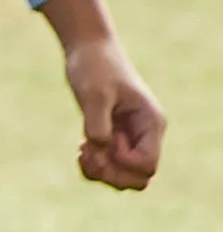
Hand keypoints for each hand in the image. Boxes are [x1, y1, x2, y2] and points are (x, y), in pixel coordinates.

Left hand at [65, 28, 164, 190]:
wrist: (89, 52)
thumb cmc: (95, 68)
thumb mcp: (94, 94)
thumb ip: (97, 123)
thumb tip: (100, 149)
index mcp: (150, 123)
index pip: (148, 165)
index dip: (122, 163)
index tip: (105, 140)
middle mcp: (145, 134)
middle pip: (139, 179)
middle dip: (112, 174)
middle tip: (89, 151)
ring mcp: (130, 139)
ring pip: (124, 177)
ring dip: (102, 172)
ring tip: (83, 149)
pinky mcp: (114, 139)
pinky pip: (109, 168)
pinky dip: (94, 167)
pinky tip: (82, 148)